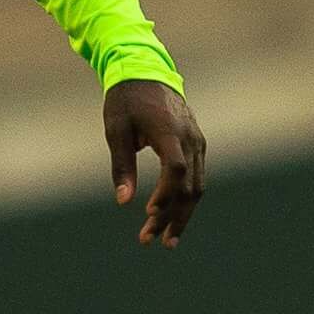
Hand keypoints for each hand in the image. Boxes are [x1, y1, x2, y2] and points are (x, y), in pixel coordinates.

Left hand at [102, 78, 207, 246]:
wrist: (146, 72)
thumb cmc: (126, 101)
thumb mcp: (116, 130)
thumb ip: (122, 165)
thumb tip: (123, 201)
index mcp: (169, 130)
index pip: (174, 168)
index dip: (165, 193)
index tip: (148, 212)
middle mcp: (190, 138)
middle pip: (189, 185)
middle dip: (172, 217)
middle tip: (153, 241)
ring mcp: (197, 142)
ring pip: (196, 186)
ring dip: (181, 215)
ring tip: (164, 239)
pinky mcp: (196, 146)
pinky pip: (196, 178)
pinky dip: (184, 200)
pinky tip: (171, 218)